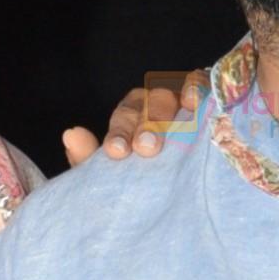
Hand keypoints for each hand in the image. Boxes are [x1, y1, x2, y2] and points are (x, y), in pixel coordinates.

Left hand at [59, 64, 211, 168]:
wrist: (181, 195)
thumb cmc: (145, 178)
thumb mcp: (116, 174)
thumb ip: (89, 158)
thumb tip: (71, 135)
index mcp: (131, 117)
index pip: (123, 118)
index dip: (120, 133)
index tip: (118, 152)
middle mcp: (154, 104)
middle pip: (148, 106)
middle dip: (146, 126)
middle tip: (146, 149)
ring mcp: (181, 100)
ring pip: (171, 95)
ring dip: (170, 112)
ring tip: (173, 133)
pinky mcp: (208, 97)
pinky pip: (200, 83)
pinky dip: (197, 88)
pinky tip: (194, 102)